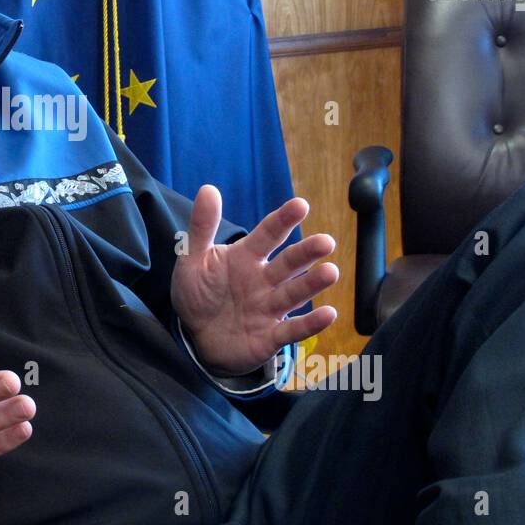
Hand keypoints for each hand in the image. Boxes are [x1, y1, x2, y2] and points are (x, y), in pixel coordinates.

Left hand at [171, 188, 339, 374]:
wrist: (194, 336)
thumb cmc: (197, 293)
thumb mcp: (193, 259)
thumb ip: (202, 227)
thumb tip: (208, 188)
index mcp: (246, 257)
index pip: (268, 234)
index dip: (283, 220)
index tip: (300, 205)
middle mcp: (264, 280)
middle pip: (288, 263)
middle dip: (307, 252)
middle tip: (326, 242)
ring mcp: (269, 308)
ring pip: (295, 293)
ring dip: (312, 284)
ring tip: (331, 272)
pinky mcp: (270, 336)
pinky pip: (292, 330)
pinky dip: (311, 324)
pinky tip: (329, 314)